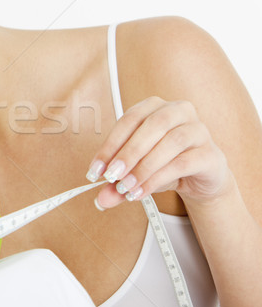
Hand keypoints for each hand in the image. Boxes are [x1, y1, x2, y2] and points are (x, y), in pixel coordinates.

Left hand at [86, 96, 233, 208]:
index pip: (129, 120)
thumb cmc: (164, 164)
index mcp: (154, 107)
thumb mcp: (136, 171)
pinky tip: (143, 191)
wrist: (201, 178)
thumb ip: (117, 183)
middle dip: (128, 153)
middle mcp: (178, 111)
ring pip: (170, 142)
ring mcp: (199, 130)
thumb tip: (101, 199)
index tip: (96, 170)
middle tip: (111, 176)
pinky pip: (184, 162)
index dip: (110, 144)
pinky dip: (159, 178)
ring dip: (144, 167)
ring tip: (126, 187)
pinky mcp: (211, 154)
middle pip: (152, 125)